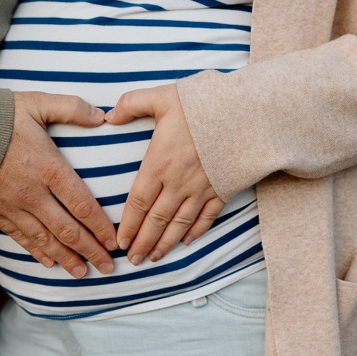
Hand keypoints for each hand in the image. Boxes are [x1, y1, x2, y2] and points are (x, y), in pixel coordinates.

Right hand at [0, 91, 116, 277]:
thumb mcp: (37, 103)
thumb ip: (71, 107)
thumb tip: (101, 116)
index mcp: (49, 168)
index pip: (82, 205)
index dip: (101, 227)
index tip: (114, 241)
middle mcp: (33, 193)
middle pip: (68, 230)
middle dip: (90, 251)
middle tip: (107, 267)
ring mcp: (13, 206)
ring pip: (45, 240)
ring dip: (66, 258)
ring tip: (82, 272)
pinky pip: (20, 238)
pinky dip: (37, 252)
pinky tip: (48, 263)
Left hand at [105, 85, 224, 265]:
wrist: (248, 113)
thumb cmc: (202, 104)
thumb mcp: (161, 97)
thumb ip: (131, 104)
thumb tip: (108, 116)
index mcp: (159, 163)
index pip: (138, 202)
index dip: (128, 225)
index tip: (120, 241)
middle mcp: (178, 182)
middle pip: (156, 220)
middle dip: (143, 242)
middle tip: (133, 260)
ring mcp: (202, 188)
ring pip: (179, 223)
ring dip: (165, 243)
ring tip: (153, 258)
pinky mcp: (223, 189)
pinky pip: (207, 216)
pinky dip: (196, 231)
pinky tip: (186, 241)